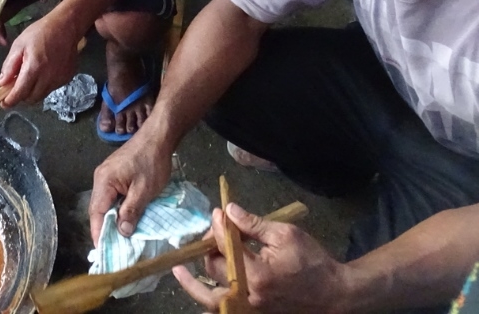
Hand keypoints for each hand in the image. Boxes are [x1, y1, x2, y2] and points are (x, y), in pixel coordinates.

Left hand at [0, 13, 79, 106]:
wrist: (66, 26)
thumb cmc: (40, 32)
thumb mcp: (19, 45)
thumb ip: (9, 66)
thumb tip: (1, 83)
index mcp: (34, 68)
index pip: (20, 93)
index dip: (10, 101)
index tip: (3, 103)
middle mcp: (48, 77)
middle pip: (31, 98)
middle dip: (21, 96)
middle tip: (15, 87)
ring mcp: (60, 79)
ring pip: (41, 95)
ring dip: (33, 92)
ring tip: (30, 77)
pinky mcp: (67, 78)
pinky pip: (51, 89)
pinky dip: (44, 86)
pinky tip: (43, 73)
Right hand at [89, 130, 172, 242]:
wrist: (158, 136)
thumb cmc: (152, 162)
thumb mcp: (145, 190)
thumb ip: (131, 211)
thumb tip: (122, 232)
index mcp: (104, 181)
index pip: (96, 213)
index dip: (99, 233)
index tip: (103, 251)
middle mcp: (100, 178)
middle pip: (98, 209)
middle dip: (104, 229)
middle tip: (113, 249)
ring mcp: (106, 175)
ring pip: (105, 203)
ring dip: (111, 220)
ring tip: (119, 239)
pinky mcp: (115, 174)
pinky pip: (111, 196)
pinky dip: (116, 209)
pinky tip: (124, 219)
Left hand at [173, 203, 345, 311]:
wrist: (335, 294)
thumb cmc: (313, 262)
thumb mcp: (286, 235)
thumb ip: (254, 225)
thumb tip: (228, 211)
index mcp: (256, 274)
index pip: (225, 247)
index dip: (218, 227)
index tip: (218, 213)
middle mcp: (248, 296)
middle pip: (214, 270)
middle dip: (209, 248)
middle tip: (212, 233)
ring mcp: (250, 309)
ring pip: (212, 299)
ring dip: (194, 284)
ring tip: (179, 271)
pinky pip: (225, 311)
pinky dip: (211, 304)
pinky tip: (201, 293)